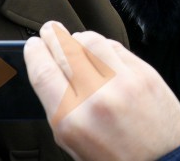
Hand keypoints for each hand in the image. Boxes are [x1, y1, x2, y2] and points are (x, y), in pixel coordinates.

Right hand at [25, 21, 179, 160]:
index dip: (35, 53)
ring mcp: (124, 81)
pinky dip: (103, 45)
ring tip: (74, 39)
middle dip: (54, 37)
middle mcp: (97, 97)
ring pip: (92, 42)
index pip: (43, 73)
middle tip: (49, 30)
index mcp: (72, 120)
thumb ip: (60, 108)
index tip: (33, 45)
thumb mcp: (74, 144)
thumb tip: (51, 73)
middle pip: (66, 51)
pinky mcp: (146, 74)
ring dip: (79, 37)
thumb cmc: (116, 159)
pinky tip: (99, 49)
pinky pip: (117, 48)